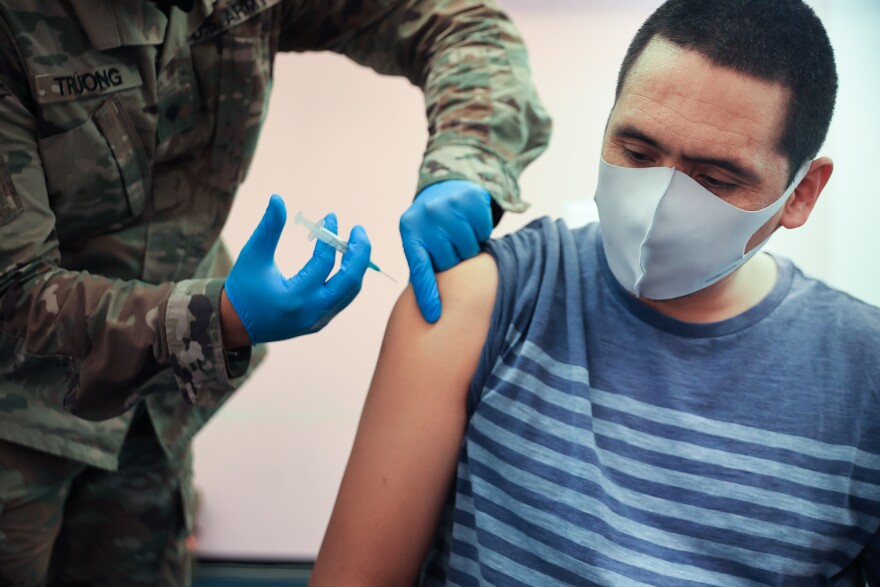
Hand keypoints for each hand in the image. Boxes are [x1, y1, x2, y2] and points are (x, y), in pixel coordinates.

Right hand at [223, 194, 371, 344]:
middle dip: (360, 253)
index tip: (331, 217)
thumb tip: (278, 198)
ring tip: (354, 243)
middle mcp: (312, 312)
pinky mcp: (320, 322)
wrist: (236, 325)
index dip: (330, 235)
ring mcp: (319, 320)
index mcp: (295, 297)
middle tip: (359, 231)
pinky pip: (343, 298)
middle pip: (350, 281)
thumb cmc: (243, 288)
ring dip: (356, 266)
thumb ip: (268, 228)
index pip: (324, 262)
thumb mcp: (253, 256)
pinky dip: (348, 278)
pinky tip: (346, 260)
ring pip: (351, 291)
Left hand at [400, 180, 492, 322]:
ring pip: (470, 249)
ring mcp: (449, 205)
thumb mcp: (419, 243)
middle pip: (450, 262)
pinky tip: (471, 223)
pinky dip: (481, 232)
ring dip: (469, 248)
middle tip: (449, 247)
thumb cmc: (431, 228)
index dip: (427, 295)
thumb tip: (428, 313)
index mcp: (410, 232)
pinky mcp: (471, 198)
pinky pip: (484, 231)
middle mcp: (427, 217)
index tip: (433, 317)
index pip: (420, 270)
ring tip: (459, 235)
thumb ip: (422, 269)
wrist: (445, 190)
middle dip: (453, 261)